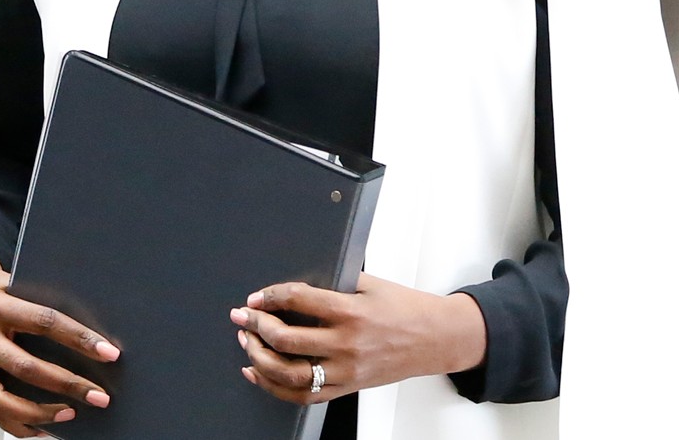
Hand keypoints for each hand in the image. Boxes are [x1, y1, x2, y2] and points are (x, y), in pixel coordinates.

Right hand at [0, 249, 119, 436]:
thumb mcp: (20, 285)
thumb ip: (45, 308)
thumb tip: (92, 339)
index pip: (44, 321)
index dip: (79, 339)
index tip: (109, 353)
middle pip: (25, 367)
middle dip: (67, 385)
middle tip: (99, 397)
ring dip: (39, 413)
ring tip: (70, 415)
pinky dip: (17, 423)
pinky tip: (42, 427)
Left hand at [231, 274, 486, 404]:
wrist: (435, 339)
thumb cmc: (405, 308)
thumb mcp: (370, 285)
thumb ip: (334, 284)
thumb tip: (296, 285)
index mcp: (351, 311)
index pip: (298, 300)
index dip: (270, 296)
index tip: (256, 297)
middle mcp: (346, 343)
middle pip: (287, 339)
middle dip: (257, 326)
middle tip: (243, 317)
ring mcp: (346, 369)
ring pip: (290, 373)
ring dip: (260, 358)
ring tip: (247, 342)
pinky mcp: (348, 386)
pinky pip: (305, 395)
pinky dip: (275, 387)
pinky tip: (257, 373)